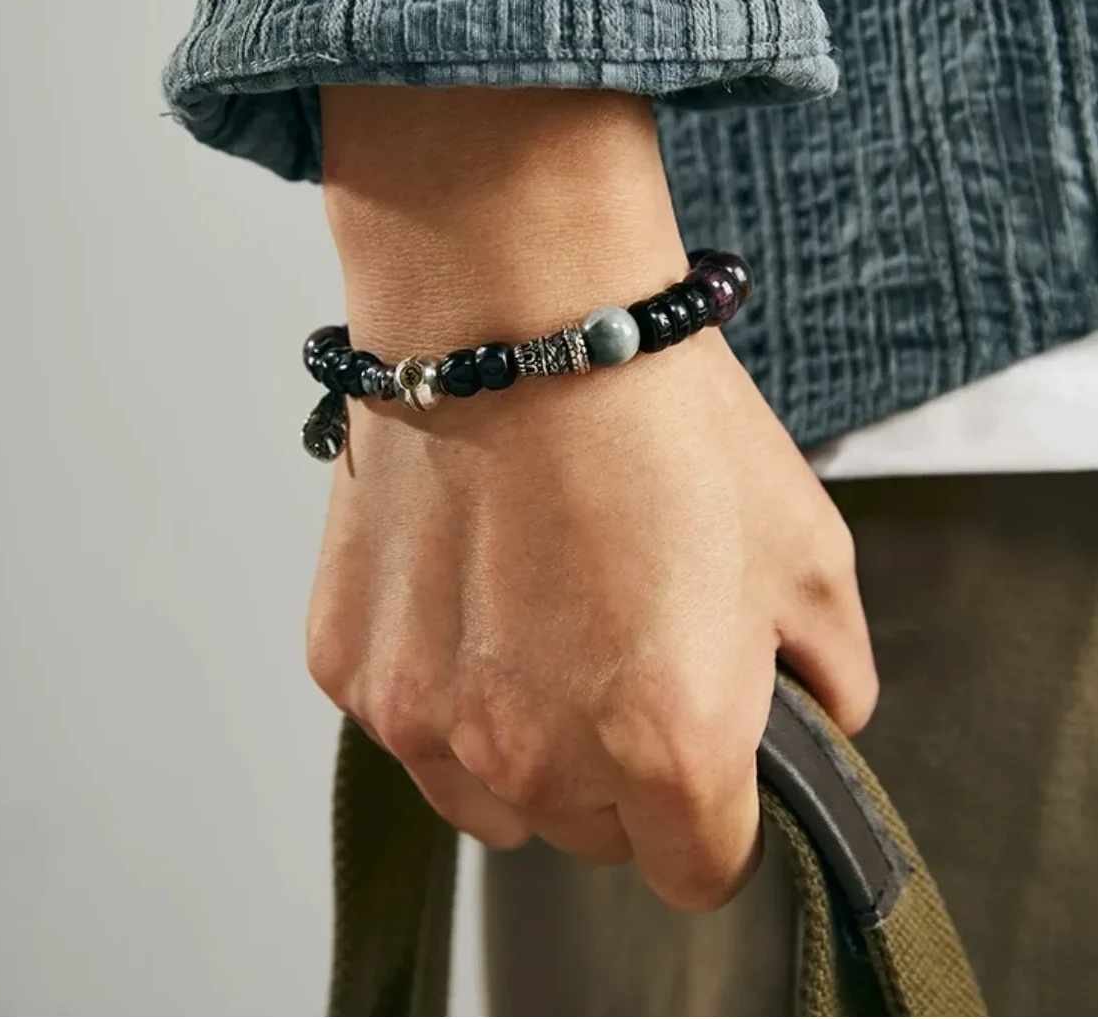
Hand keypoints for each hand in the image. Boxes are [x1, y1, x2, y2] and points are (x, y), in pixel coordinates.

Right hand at [306, 327, 876, 910]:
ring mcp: (426, 719)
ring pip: (492, 798)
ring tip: (537, 619)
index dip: (715, 816)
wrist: (513, 309)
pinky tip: (467, 579)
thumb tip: (814, 720)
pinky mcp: (350, 667)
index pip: (698, 870)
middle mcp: (538, 759)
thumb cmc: (661, 413)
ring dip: (522, 743)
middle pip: (592, 835)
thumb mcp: (805, 542)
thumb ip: (829, 673)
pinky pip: (411, 721)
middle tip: (621, 646)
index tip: (709, 756)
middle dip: (620, 772)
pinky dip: (442, 679)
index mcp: (670, 747)